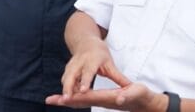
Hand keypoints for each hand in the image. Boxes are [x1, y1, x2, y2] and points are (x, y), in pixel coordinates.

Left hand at [46, 82, 166, 111]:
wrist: (145, 102)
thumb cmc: (141, 96)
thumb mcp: (136, 92)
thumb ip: (127, 94)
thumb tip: (119, 99)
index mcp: (107, 98)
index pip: (88, 97)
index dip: (75, 97)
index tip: (63, 98)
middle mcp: (102, 101)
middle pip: (80, 102)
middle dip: (64, 100)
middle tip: (49, 99)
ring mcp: (101, 102)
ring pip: (80, 102)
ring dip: (66, 100)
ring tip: (52, 99)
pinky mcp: (102, 100)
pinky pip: (85, 100)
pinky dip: (74, 99)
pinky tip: (67, 98)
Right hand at [60, 36, 130, 97]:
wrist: (86, 42)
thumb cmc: (100, 53)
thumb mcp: (110, 63)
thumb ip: (118, 77)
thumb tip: (131, 87)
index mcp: (92, 60)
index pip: (88, 72)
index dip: (85, 81)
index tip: (83, 91)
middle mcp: (80, 62)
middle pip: (72, 75)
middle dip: (68, 87)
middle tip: (67, 99)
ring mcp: (72, 65)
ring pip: (66, 78)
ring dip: (65, 88)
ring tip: (65, 100)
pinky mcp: (67, 69)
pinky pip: (64, 79)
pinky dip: (64, 87)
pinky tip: (66, 97)